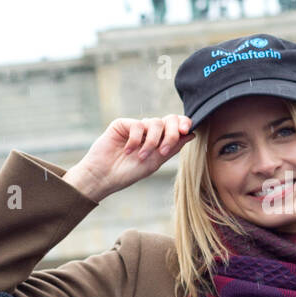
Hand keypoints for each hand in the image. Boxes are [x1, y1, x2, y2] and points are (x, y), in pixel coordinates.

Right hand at [63, 114, 194, 201]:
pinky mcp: (123, 124)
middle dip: (171, 133)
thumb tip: (191, 134)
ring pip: (155, 123)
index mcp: (160, 140)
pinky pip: (138, 125)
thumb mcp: (155, 162)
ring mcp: (136, 127)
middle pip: (169, 120)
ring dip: (152, 142)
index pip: (176, 126)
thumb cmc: (128, 172)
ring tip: (141, 157)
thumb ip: (172, 148)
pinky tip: (128, 151)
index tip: (186, 131)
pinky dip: (136, 140)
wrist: (104, 176)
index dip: (184, 124)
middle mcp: (149, 131)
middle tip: (164, 149)